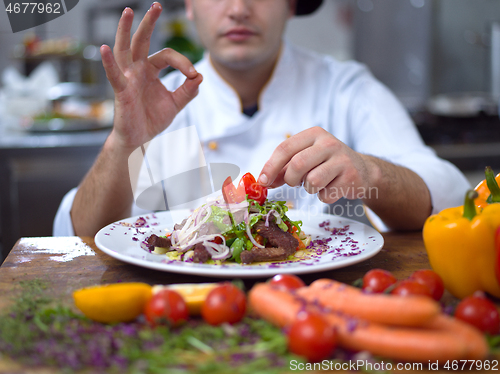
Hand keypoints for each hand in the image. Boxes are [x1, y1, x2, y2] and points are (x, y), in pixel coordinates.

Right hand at [100, 3, 202, 150]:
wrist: (139, 139)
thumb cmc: (152, 119)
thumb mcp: (175, 105)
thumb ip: (187, 92)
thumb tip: (200, 77)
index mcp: (150, 70)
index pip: (167, 56)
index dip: (182, 62)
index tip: (194, 75)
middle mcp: (137, 70)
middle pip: (142, 41)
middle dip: (149, 23)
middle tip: (156, 6)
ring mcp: (127, 78)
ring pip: (124, 50)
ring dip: (125, 31)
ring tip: (127, 12)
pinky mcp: (121, 91)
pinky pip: (114, 75)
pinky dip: (109, 62)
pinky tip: (104, 48)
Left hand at [258, 127, 374, 202]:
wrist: (362, 170)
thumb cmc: (326, 164)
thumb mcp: (305, 160)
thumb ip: (283, 169)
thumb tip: (263, 182)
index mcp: (313, 134)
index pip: (285, 148)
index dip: (270, 167)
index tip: (262, 182)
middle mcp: (328, 143)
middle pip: (297, 164)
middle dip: (291, 179)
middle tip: (295, 183)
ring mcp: (342, 159)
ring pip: (312, 181)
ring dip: (309, 188)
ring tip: (317, 183)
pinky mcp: (351, 177)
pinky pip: (326, 194)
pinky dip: (324, 196)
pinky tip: (332, 188)